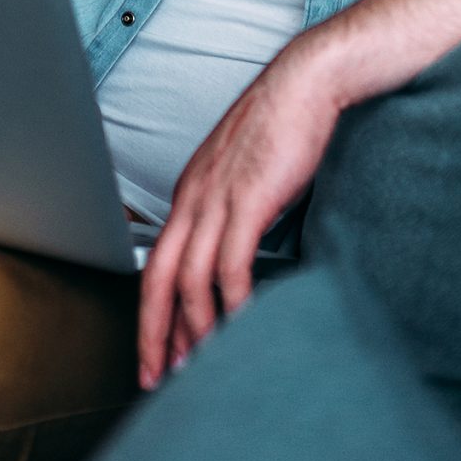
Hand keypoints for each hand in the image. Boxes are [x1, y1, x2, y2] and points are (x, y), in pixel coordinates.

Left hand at [137, 37, 341, 389]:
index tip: (158, 353)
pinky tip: (241, 329)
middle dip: (154, 335)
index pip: (158, 265)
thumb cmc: (286, 126)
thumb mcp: (249, 175)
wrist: (307, 82)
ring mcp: (217, 199)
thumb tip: (243, 260)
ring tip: (203, 367)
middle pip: (158, 280)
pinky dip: (233, 303)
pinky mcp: (248, 200)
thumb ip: (239, 215)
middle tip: (156, 379)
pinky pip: (231, 265)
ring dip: (195, 329)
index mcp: (191, 194)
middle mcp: (193, 199)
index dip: (154, 314)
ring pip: (190, 280)